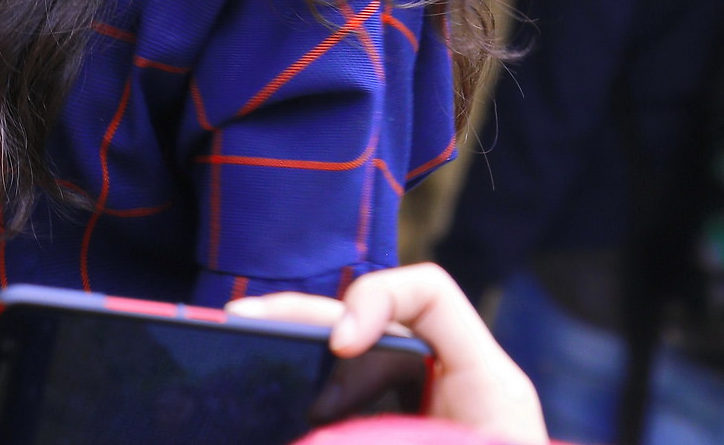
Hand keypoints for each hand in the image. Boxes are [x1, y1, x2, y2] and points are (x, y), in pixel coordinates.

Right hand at [229, 262, 546, 441]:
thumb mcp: (462, 441)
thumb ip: (391, 431)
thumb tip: (319, 429)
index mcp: (483, 382)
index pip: (430, 293)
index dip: (377, 299)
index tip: (339, 344)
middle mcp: (449, 387)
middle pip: (374, 327)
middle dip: (306, 319)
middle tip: (241, 319)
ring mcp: (419, 417)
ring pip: (351, 372)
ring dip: (300, 366)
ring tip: (242, 359)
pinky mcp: (391, 435)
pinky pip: (349, 409)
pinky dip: (314, 406)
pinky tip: (270, 408)